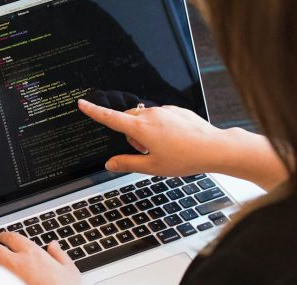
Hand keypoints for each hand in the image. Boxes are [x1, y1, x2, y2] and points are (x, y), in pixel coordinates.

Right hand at [77, 99, 286, 189]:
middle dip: (130, 134)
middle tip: (145, 152)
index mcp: (141, 128)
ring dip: (146, 132)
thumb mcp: (152, 167)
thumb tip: (110, 163)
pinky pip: (160, 117)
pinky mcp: (176, 110)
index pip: (110, 118)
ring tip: (165, 149)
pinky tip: (175, 141)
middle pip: (128, 120)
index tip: (82, 104)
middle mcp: (151, 115)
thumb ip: (127, 163)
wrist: (214, 148)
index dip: (94, 112)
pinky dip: (161, 128)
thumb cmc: (185, 158)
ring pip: (145, 119)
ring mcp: (165, 111)